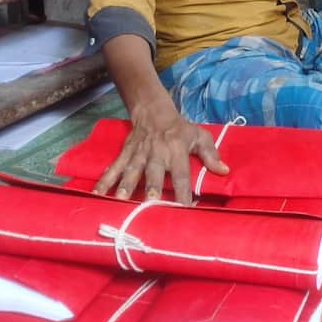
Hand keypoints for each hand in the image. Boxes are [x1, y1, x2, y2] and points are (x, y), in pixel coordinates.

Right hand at [93, 101, 228, 204]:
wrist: (153, 111)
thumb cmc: (180, 129)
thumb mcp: (200, 136)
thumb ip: (211, 155)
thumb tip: (224, 171)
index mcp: (177, 151)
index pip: (182, 175)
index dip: (184, 193)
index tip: (186, 210)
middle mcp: (157, 153)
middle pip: (154, 172)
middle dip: (151, 188)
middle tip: (148, 205)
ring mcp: (138, 154)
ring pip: (131, 170)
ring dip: (125, 186)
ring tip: (119, 202)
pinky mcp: (125, 154)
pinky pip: (114, 168)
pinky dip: (104, 181)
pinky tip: (96, 195)